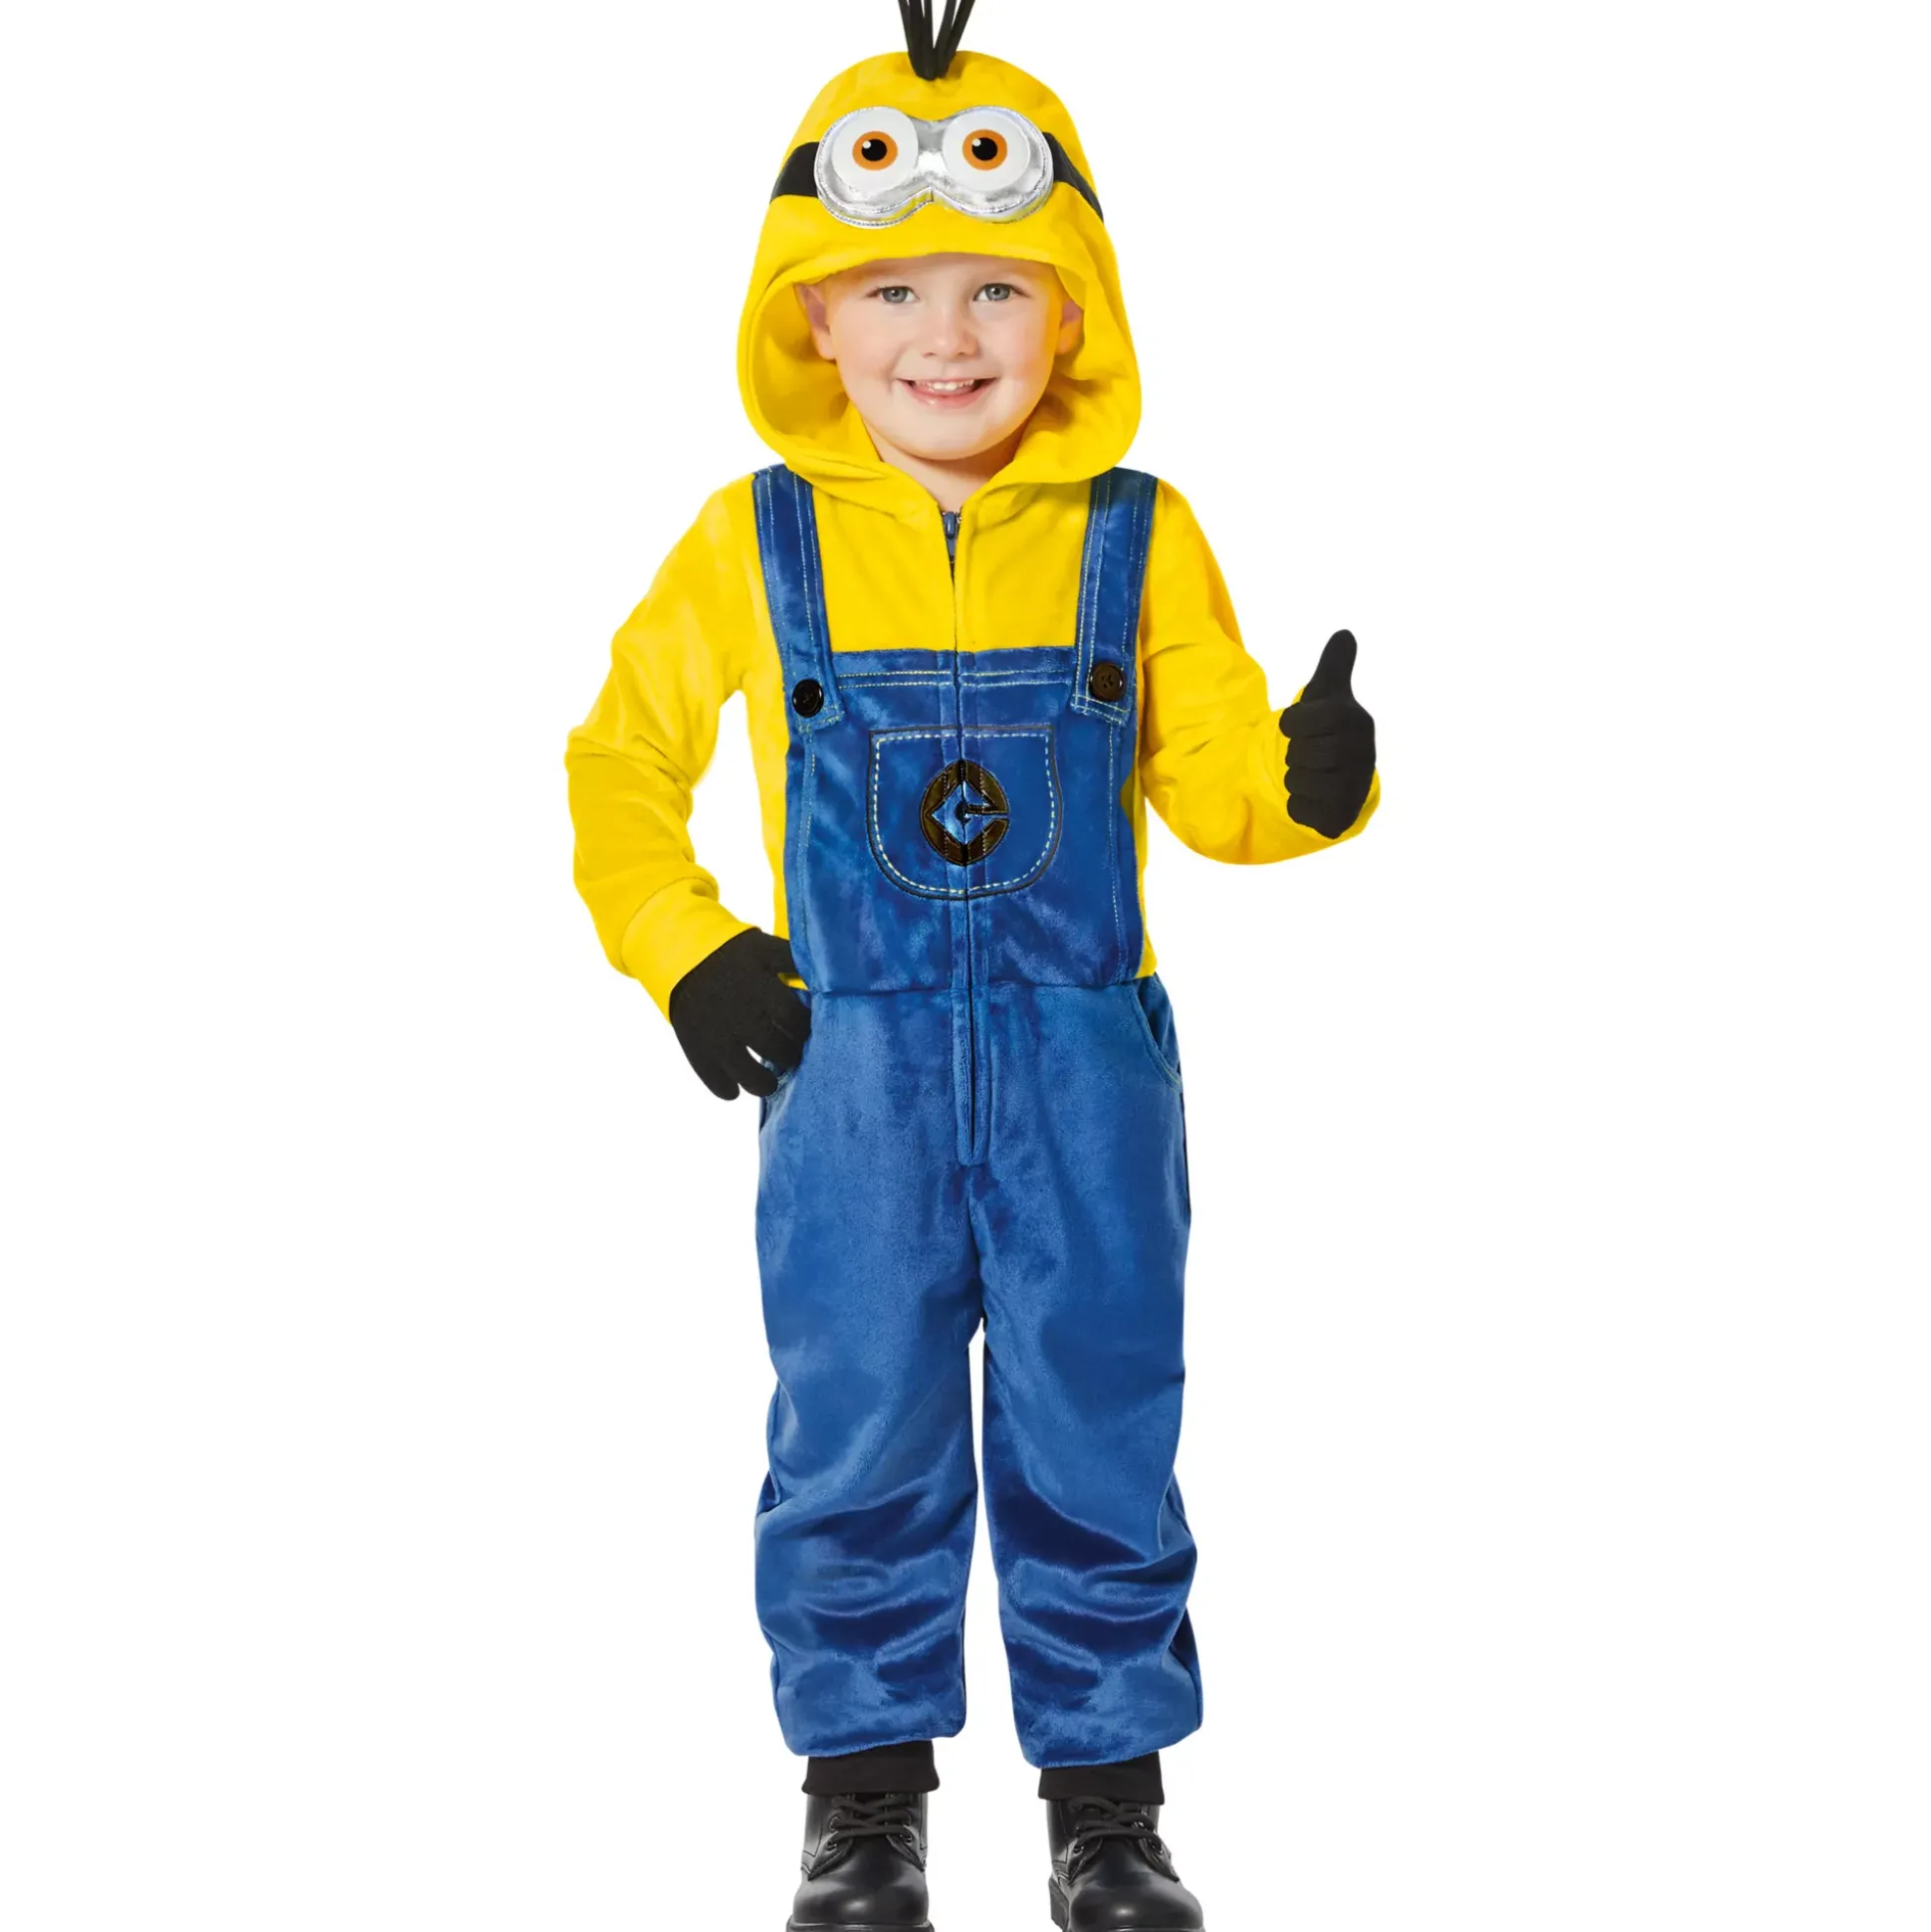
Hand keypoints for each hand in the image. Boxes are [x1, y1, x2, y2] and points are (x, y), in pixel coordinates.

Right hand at [666, 928, 809, 1100]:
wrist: (680, 957)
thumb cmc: (734, 956)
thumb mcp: (765, 948)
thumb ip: (794, 965)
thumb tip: (828, 984)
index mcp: (760, 982)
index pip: (795, 1016)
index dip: (806, 1030)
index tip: (808, 1033)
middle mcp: (739, 1009)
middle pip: (777, 1046)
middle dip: (790, 1056)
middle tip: (791, 1057)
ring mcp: (717, 1032)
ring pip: (750, 1074)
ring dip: (765, 1083)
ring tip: (770, 1083)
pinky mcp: (696, 1047)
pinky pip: (717, 1081)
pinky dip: (729, 1090)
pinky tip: (737, 1088)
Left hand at [1279, 629, 1375, 838]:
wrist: (1342, 775)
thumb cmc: (1329, 728)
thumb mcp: (1328, 693)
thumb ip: (1334, 665)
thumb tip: (1345, 634)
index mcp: (1355, 720)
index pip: (1295, 722)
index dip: (1291, 724)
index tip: (1302, 726)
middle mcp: (1361, 755)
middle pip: (1298, 753)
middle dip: (1294, 753)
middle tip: (1308, 753)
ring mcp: (1353, 789)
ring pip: (1296, 782)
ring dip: (1294, 778)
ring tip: (1311, 773)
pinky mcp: (1341, 818)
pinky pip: (1300, 811)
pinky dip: (1297, 804)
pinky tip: (1312, 797)